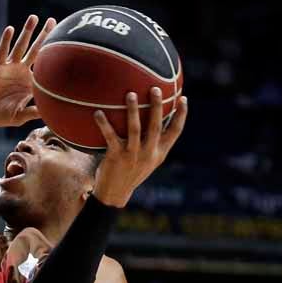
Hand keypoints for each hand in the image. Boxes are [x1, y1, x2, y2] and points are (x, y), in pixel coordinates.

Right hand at [0, 16, 55, 129]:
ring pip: (21, 46)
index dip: (55, 56)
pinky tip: (10, 29)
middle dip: (45, 35)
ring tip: (34, 17)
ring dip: (27, 32)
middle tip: (54, 21)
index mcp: (31, 82)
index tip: (68, 44)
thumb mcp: (19, 116)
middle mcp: (22, 71)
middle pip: (36, 50)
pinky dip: (6, 40)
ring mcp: (9, 67)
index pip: (46, 66)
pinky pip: (2, 51)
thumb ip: (33, 112)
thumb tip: (50, 114)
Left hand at [92, 87, 187, 206]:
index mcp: (159, 152)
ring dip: (132, 110)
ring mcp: (133, 155)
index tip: (184, 98)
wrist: (115, 194)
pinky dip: (104, 124)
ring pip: (135, 129)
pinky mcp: (116, 156)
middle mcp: (149, 153)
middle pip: (156, 126)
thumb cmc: (130, 171)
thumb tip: (151, 119)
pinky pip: (110, 136)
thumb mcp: (147, 159)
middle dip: (157, 107)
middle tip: (155, 88)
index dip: (182, 115)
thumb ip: (151, 143)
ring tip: (130, 94)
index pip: (175, 132)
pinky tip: (97, 112)